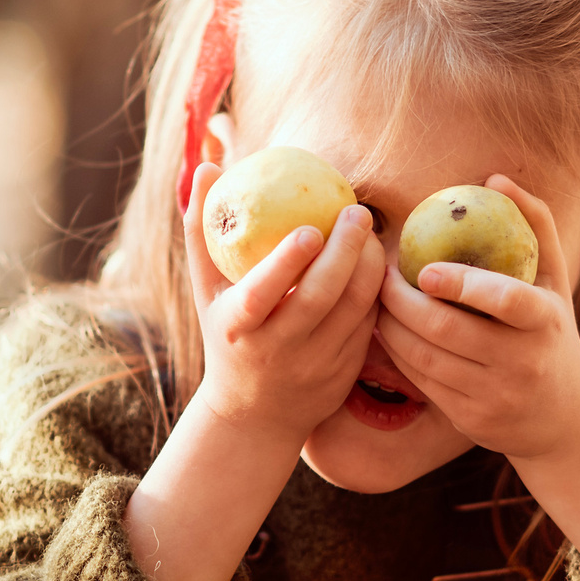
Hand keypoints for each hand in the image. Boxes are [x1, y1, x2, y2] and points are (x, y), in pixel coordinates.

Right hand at [186, 161, 384, 445]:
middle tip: (357, 213)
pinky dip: (374, 292)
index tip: (309, 227)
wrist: (254, 414)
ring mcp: (315, 367)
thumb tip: (210, 166)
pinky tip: (375, 265)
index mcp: (238, 329)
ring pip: (353, 310)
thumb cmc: (226, 335)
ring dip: (369, 268)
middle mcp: (277, 351)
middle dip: (345, 252)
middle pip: (320, 298)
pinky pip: (368, 325)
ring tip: (369, 234)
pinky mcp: (344, 375)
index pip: (262, 294)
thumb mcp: (206, 292)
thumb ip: (204, 231)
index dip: (287, 261)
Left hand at [373, 175, 579, 463]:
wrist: (563, 420)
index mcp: (544, 322)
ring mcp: (494, 396)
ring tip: (378, 300)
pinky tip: (387, 331)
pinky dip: (396, 354)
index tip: (424, 269)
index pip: (503, 300)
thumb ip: (534, 225)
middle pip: (445, 328)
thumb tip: (495, 178)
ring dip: (390, 326)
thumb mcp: (556, 282)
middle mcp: (522, 362)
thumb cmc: (553, 334)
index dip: (460, 283)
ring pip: (423, 357)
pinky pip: (420, 382)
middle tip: (381, 276)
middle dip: (401, 300)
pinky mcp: (470, 420)